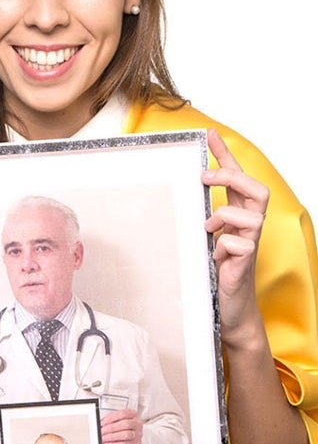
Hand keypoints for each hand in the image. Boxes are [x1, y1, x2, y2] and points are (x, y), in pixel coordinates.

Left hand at [100, 408, 141, 443]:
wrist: (130, 440)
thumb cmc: (123, 427)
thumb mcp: (118, 420)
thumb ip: (111, 419)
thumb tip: (101, 422)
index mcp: (133, 415)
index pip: (123, 413)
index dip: (112, 417)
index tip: (103, 422)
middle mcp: (137, 424)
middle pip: (125, 424)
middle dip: (112, 427)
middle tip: (102, 430)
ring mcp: (136, 435)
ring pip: (125, 435)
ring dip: (112, 436)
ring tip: (103, 438)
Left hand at [201, 128, 268, 345]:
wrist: (227, 308)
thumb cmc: (216, 270)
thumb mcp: (207, 235)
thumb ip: (203, 214)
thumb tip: (184, 191)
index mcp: (238, 215)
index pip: (236, 178)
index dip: (225, 155)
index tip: (210, 135)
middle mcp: (248, 227)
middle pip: (258, 189)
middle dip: (231, 177)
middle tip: (204, 177)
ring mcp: (250, 245)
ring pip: (252, 215)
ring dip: (225, 216)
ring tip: (208, 228)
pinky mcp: (245, 264)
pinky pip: (241, 245)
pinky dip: (224, 245)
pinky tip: (214, 255)